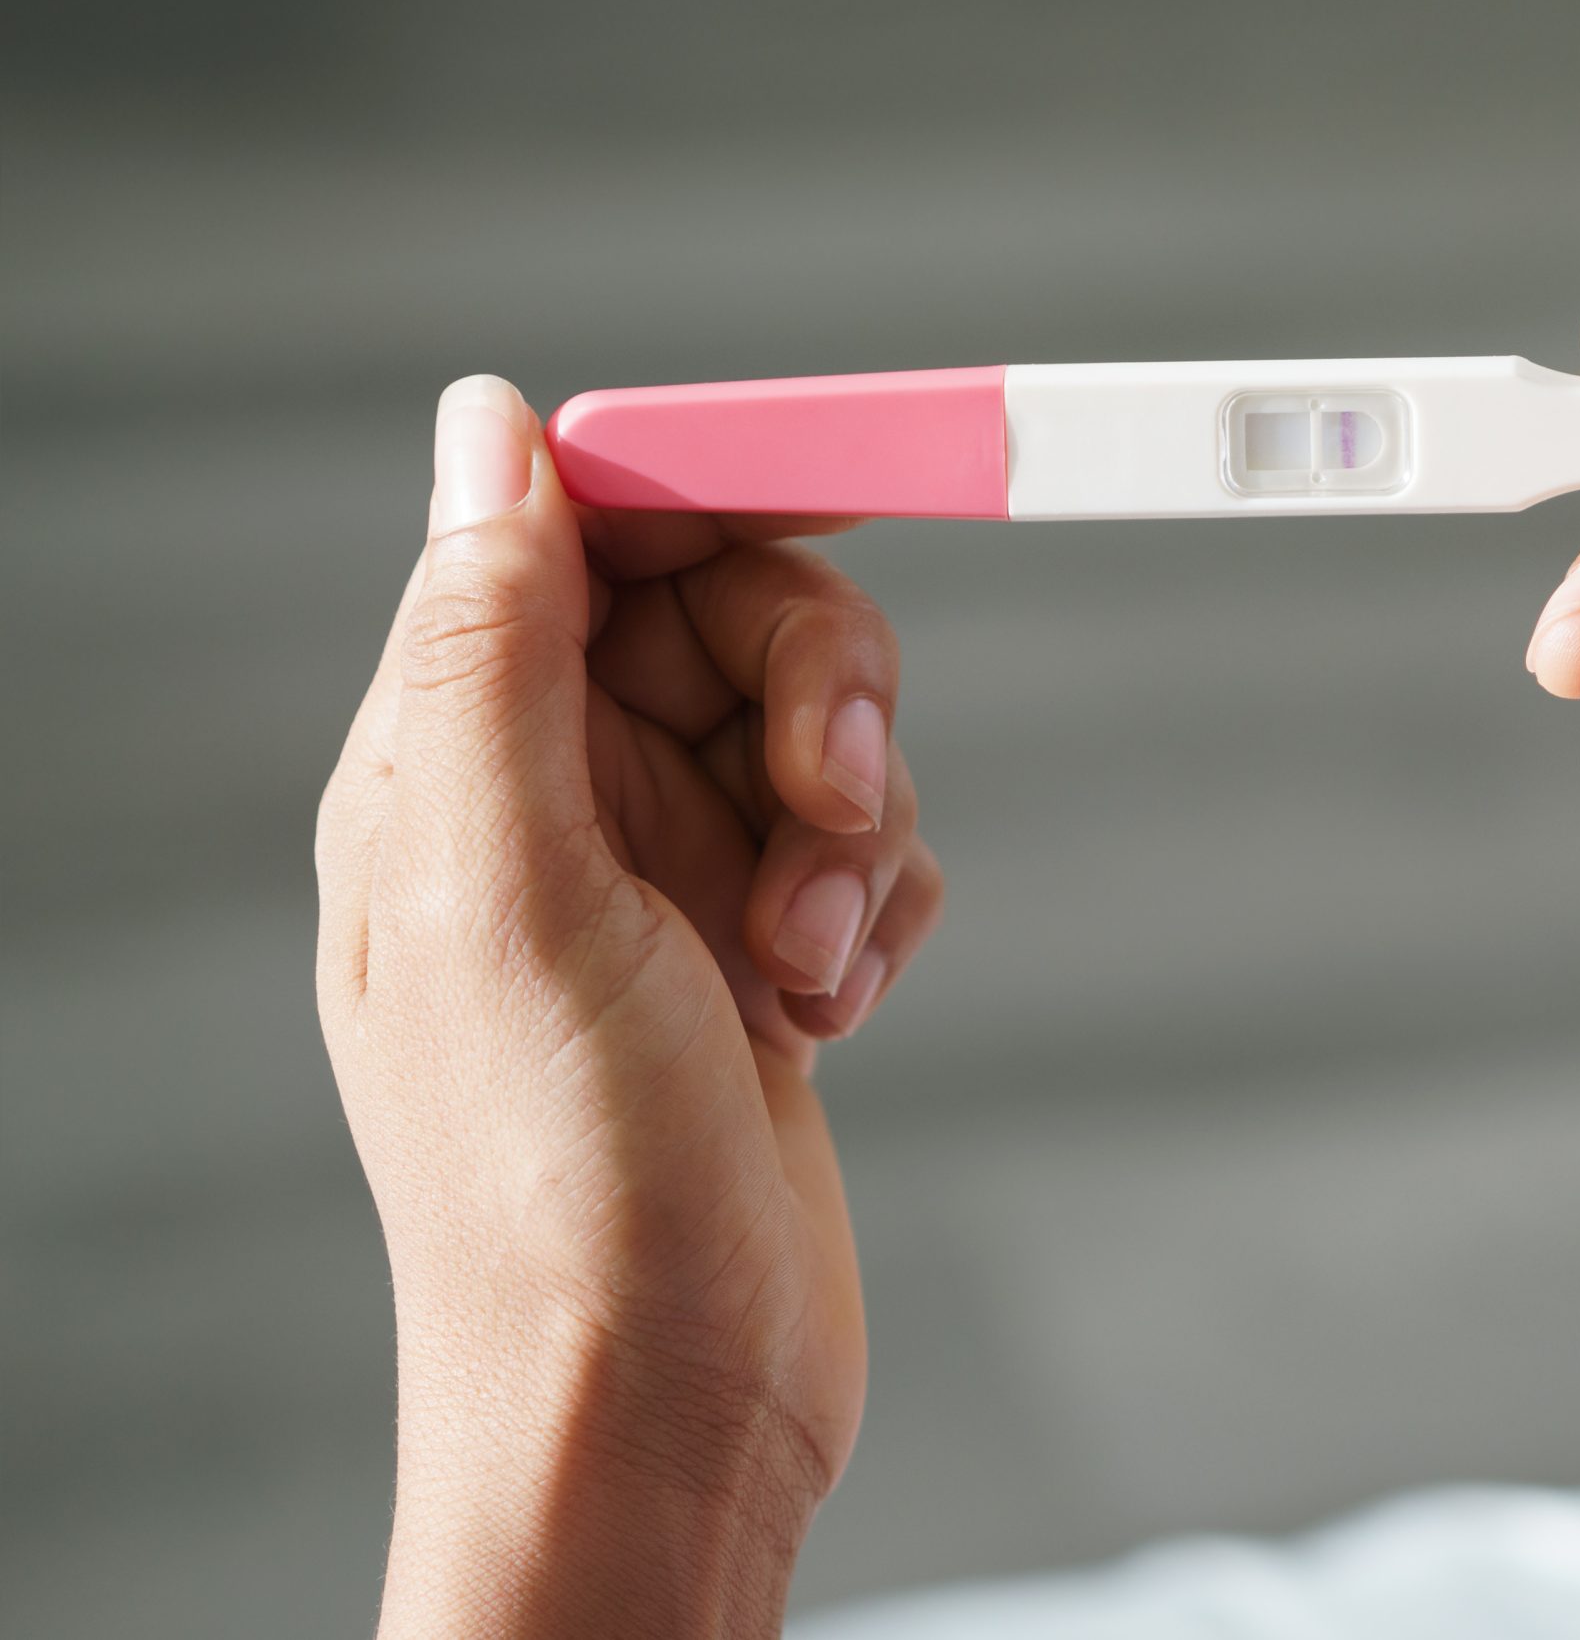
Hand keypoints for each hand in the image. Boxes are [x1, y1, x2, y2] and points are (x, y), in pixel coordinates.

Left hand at [314, 377, 942, 1636]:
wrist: (667, 1402)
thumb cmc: (558, 1177)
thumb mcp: (510, 886)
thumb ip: (491, 646)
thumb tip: (487, 426)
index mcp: (454, 757)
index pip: (588, 531)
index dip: (716, 495)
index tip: (846, 491)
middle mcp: (557, 799)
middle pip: (740, 616)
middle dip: (821, 696)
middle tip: (826, 801)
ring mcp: (664, 881)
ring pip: (825, 733)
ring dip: (854, 830)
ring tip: (805, 963)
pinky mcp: (758, 952)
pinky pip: (866, 846)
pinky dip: (876, 908)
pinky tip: (830, 1011)